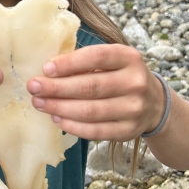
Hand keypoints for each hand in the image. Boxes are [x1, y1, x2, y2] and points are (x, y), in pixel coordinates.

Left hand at [26, 44, 164, 141]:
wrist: (154, 103)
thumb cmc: (121, 76)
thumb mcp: (112, 61)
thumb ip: (86, 62)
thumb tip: (47, 70)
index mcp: (129, 58)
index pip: (96, 57)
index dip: (69, 63)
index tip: (46, 68)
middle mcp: (135, 82)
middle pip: (90, 87)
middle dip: (57, 88)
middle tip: (33, 87)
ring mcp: (134, 109)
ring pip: (90, 111)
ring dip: (60, 108)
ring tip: (39, 103)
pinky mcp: (128, 131)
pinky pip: (96, 131)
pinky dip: (72, 126)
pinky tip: (56, 119)